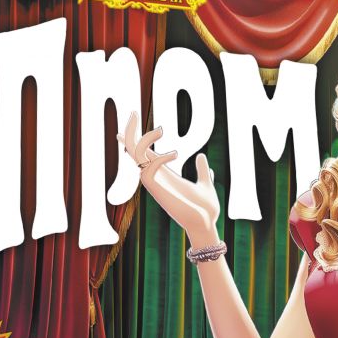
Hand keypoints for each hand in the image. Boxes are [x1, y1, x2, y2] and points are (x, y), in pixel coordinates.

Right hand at [119, 113, 220, 245]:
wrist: (207, 224)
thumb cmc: (206, 209)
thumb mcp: (205, 184)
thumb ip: (202, 171)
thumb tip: (202, 158)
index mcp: (166, 174)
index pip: (145, 153)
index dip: (136, 139)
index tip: (129, 123)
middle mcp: (158, 177)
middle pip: (135, 152)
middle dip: (130, 133)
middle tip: (132, 113)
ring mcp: (156, 184)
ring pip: (137, 158)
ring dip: (145, 141)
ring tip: (161, 129)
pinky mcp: (158, 192)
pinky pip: (148, 171)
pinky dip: (159, 159)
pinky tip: (174, 153)